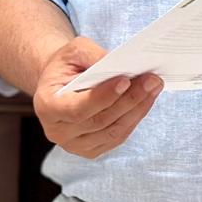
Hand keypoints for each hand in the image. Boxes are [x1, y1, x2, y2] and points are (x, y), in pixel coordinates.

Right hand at [31, 36, 160, 159]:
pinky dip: (134, 119)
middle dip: (129, 99)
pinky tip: (146, 101)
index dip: (103, 97)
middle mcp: (58, 131)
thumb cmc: (66, 64)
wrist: (60, 82)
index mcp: (47, 106)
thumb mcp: (74, 50)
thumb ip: (94, 56)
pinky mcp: (90, 150)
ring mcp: (74, 145)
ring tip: (154, 87)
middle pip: (100, 121)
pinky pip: (117, 137)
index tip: (125, 80)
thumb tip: (121, 67)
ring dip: (137, 110)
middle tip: (151, 80)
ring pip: (113, 132)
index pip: (78, 109)